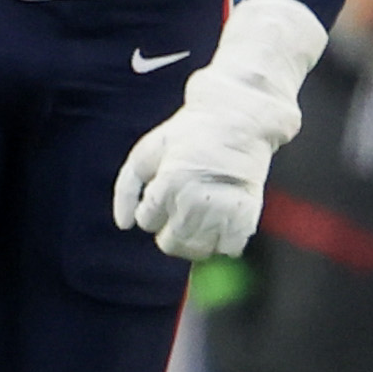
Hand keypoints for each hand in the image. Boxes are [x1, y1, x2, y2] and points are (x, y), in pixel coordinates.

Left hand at [113, 0, 327, 260]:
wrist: (238, 121)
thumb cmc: (186, 136)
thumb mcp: (145, 152)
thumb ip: (126, 189)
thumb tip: (124, 225)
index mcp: (167, 184)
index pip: (148, 222)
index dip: (150, 211)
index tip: (162, 194)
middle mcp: (195, 200)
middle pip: (171, 244)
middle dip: (168, 232)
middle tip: (178, 212)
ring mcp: (224, 208)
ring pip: (199, 250)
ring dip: (194, 241)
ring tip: (199, 218)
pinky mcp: (249, 213)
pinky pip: (230, 249)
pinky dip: (223, 242)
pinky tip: (220, 222)